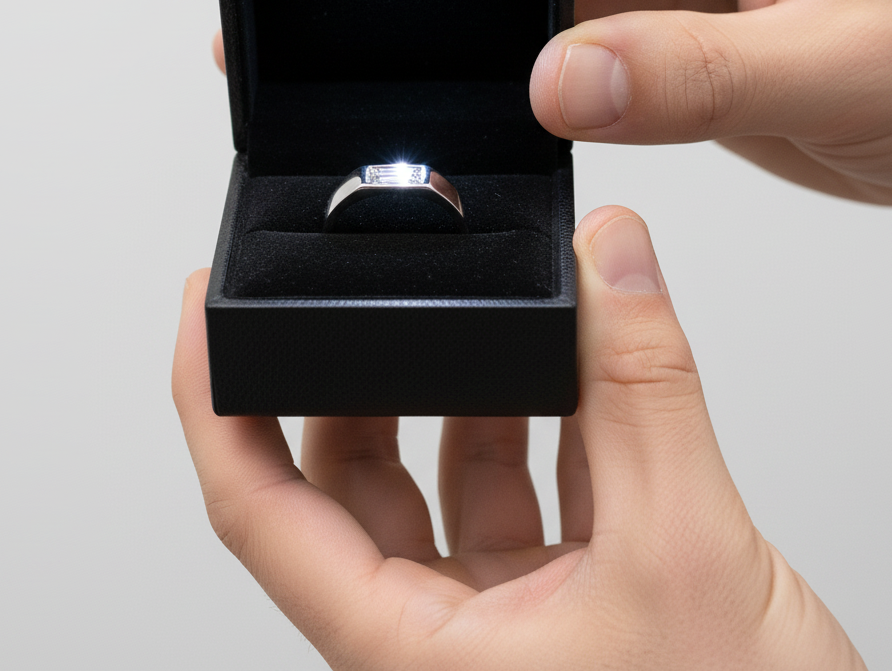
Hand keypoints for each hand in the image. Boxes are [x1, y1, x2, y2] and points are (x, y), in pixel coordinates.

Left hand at [173, 206, 864, 669]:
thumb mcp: (688, 555)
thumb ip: (645, 389)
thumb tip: (613, 261)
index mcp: (413, 654)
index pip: (259, 514)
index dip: (215, 405)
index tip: (203, 316)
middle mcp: (441, 641)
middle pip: (351, 484)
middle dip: (362, 376)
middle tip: (372, 292)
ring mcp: (506, 623)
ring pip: (447, 481)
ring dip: (472, 391)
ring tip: (496, 312)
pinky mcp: (569, 606)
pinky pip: (532, 491)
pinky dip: (552, 423)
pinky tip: (580, 369)